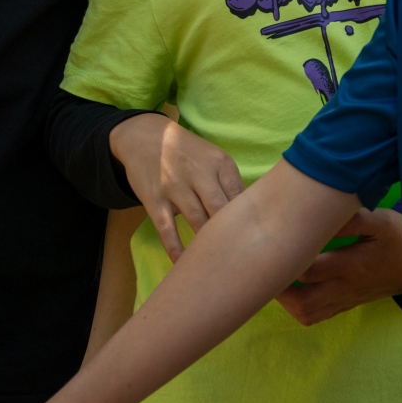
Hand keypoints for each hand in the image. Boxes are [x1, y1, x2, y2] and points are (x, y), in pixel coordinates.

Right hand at [109, 114, 242, 260]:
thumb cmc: (189, 154)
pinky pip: (167, 229)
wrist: (146, 136)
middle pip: (220, 209)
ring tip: (218, 266)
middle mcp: (199, 172)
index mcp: (221, 163)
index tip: (256, 243)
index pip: (240, 196)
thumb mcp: (214, 159)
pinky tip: (183, 265)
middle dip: (231, 234)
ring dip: (207, 244)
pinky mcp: (154, 198)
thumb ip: (231, 186)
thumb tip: (252, 219)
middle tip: (241, 259)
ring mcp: (175, 185)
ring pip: (197, 220)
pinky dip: (176, 249)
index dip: (248, 221)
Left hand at [274, 207, 401, 325]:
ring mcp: (345, 300)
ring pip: (307, 314)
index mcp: (351, 265)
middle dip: (279, 288)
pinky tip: (292, 290)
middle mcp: (344, 288)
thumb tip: (324, 213)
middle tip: (265, 266)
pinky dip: (300, 308)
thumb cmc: (398, 239)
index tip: (270, 243)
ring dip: (286, 302)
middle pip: (302, 302)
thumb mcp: (381, 221)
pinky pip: (318, 317)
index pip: (308, 270)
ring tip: (275, 280)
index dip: (286, 261)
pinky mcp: (347, 305)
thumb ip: (353, 218)